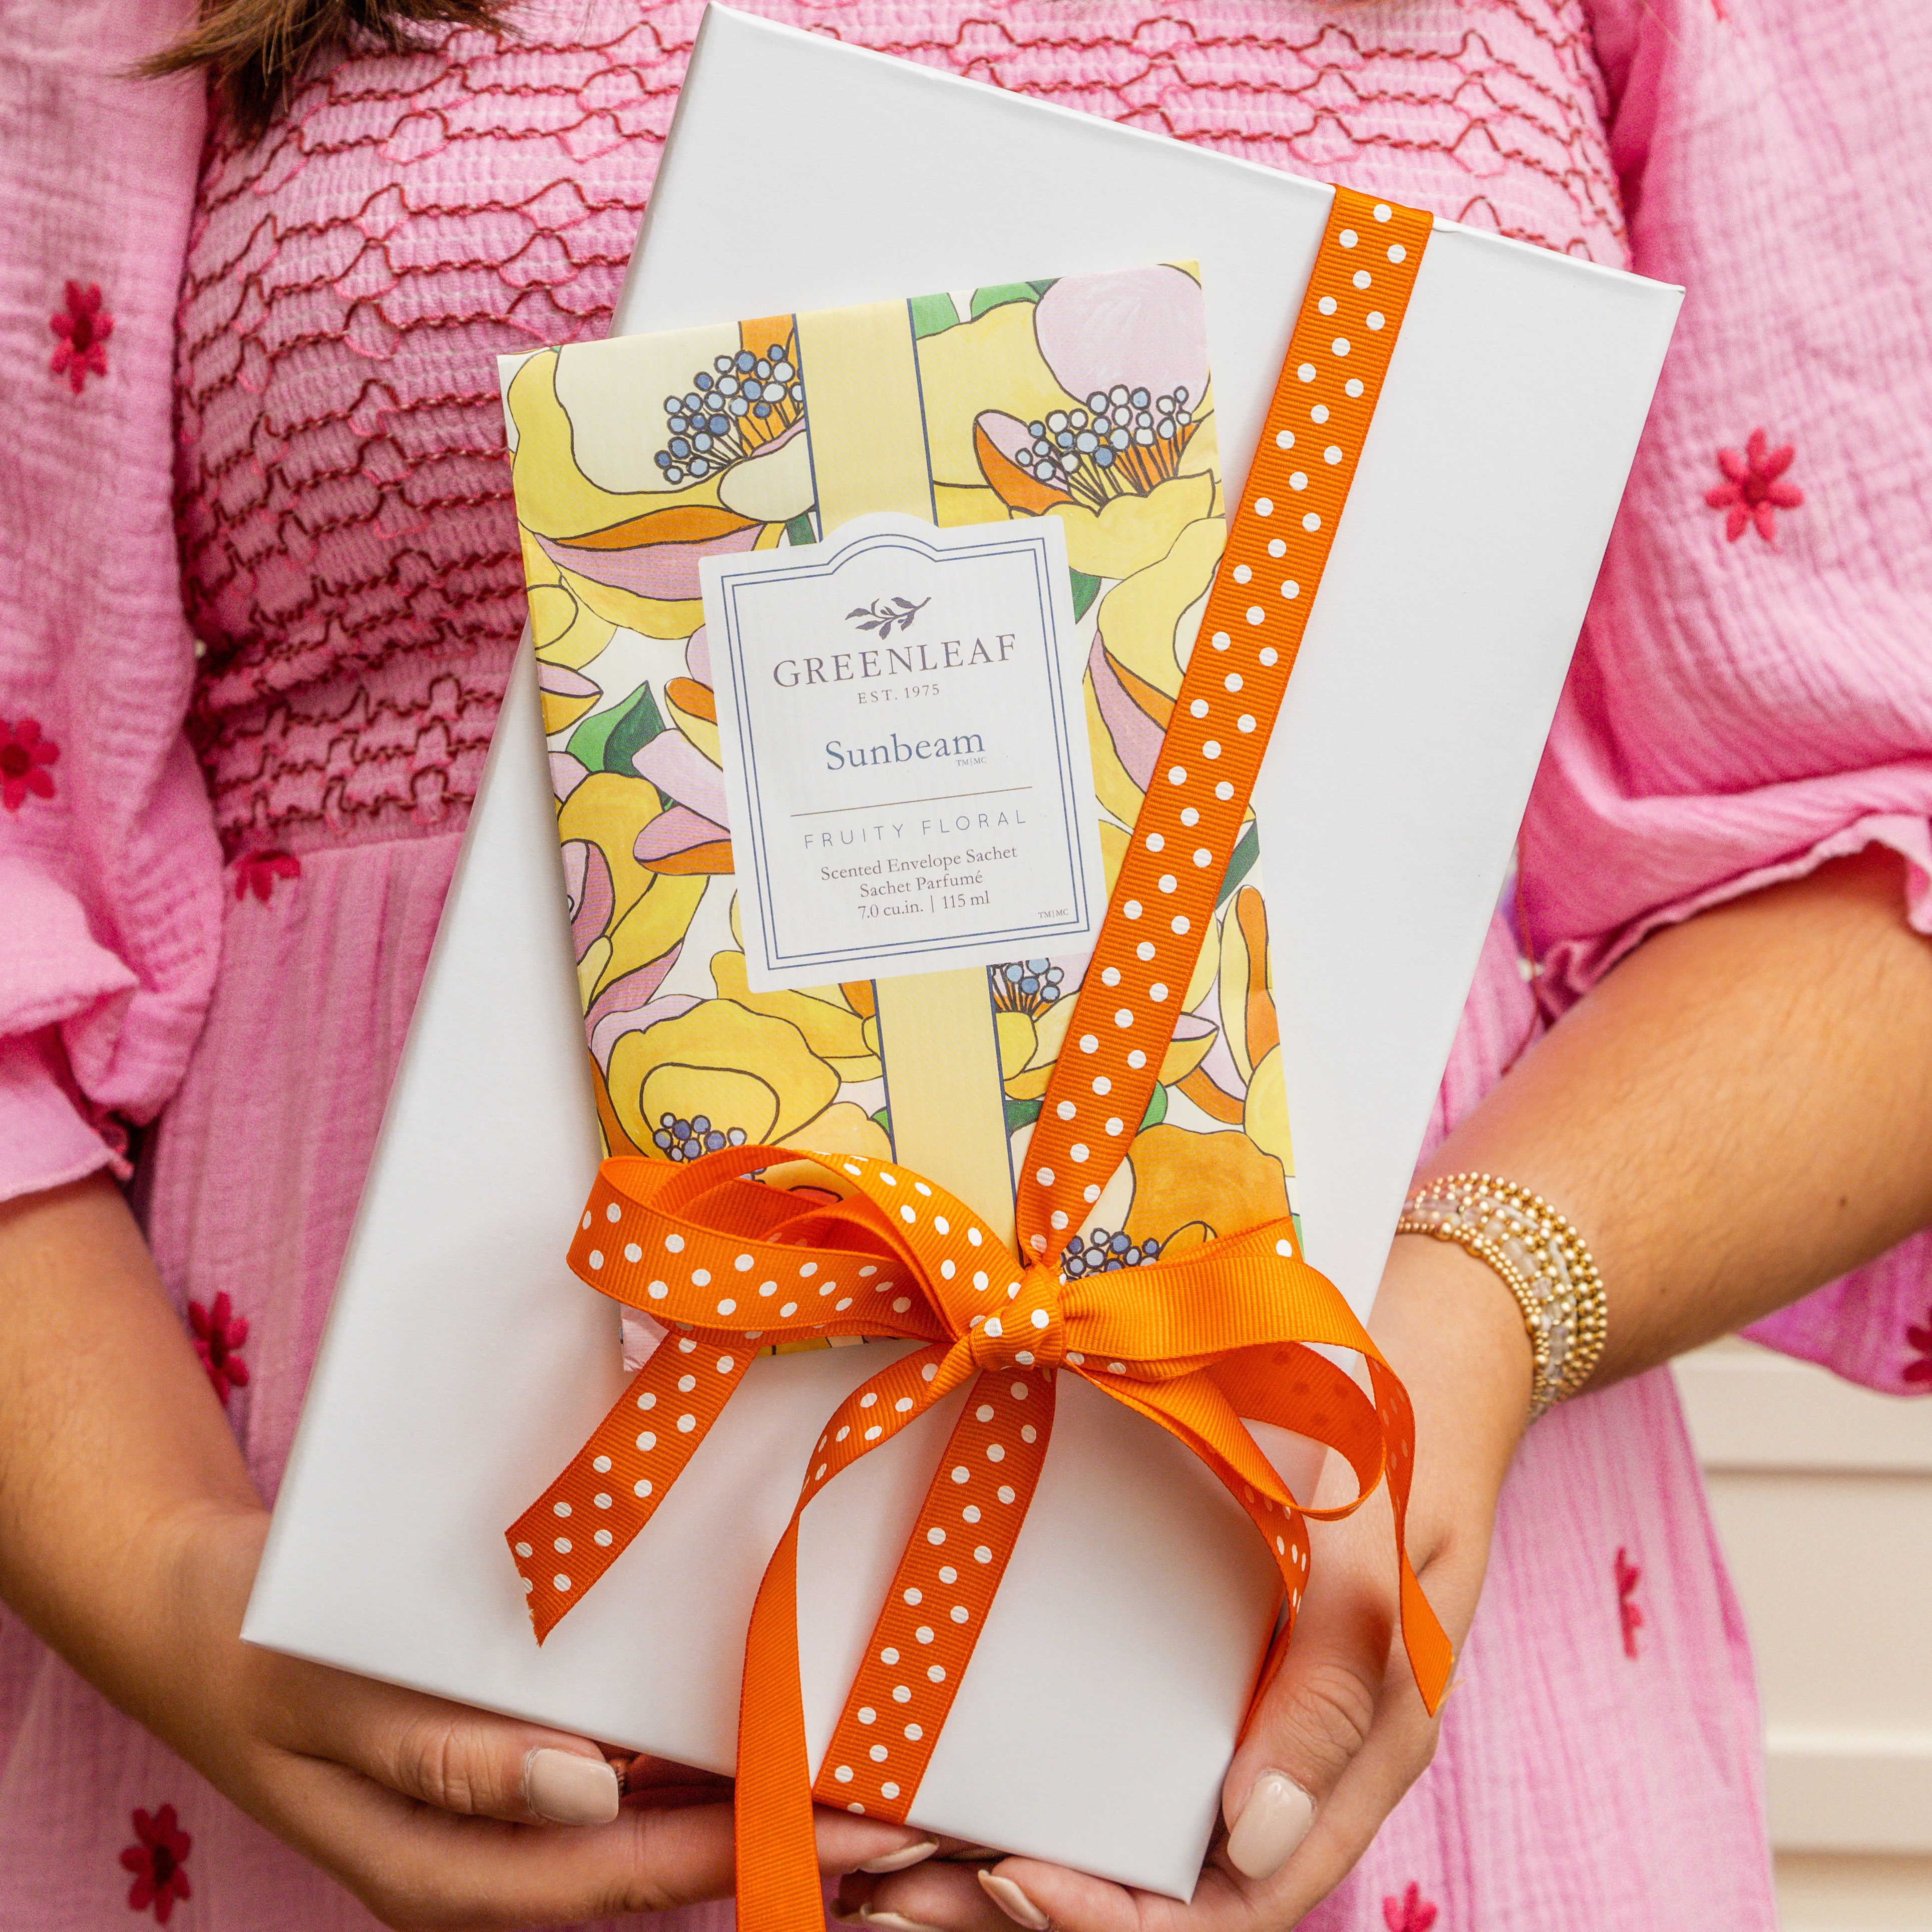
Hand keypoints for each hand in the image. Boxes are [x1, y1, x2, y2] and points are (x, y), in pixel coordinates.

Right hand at [142, 1505, 928, 1930]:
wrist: (197, 1623)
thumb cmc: (258, 1655)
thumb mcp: (326, 1700)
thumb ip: (440, 1755)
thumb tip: (582, 1795)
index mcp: (444, 1872)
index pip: (627, 1877)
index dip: (746, 1854)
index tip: (859, 1828)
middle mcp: (489, 1865)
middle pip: (661, 1871)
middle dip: (786, 1843)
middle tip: (909, 1805)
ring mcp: (507, 1822)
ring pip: (655, 1835)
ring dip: (760, 1805)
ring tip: (873, 1765)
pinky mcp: (516, 1771)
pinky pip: (628, 1783)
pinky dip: (702, 1764)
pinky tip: (772, 1720)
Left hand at [832, 1233, 1530, 1931]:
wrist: (1387, 1369)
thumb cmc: (1385, 1463)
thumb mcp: (1377, 1560)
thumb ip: (1334, 1691)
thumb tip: (1254, 1841)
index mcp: (1344, 1770)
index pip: (1228, 1906)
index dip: (1115, 1920)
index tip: (1010, 1882)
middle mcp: (1279, 1769)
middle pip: (1151, 1895)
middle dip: (1020, 1906)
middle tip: (889, 1892)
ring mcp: (1227, 1722)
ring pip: (1113, 1838)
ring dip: (996, 1860)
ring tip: (872, 1862)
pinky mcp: (1182, 1671)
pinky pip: (1100, 1755)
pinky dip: (1016, 1782)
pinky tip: (929, 1777)